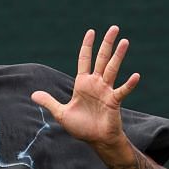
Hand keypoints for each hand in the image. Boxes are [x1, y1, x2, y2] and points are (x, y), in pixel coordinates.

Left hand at [30, 26, 139, 150]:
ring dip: (118, 56)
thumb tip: (33, 95)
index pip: (85, 59)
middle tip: (114, 28)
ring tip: (124, 41)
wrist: (96, 140)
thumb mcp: (61, 114)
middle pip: (102, 58)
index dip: (87, 45)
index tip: (91, 31)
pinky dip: (129, 84)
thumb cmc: (81, 127)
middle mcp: (96, 83)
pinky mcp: (114, 101)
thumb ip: (49, 102)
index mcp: (83, 84)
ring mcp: (106, 91)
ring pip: (112, 69)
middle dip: (107, 43)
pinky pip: (122, 90)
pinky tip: (135, 75)